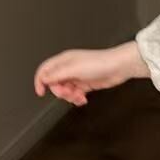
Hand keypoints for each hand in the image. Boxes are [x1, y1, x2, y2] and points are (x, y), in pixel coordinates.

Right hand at [33, 41, 148, 105]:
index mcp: (64, 61)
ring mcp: (77, 76)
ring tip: (78, 96)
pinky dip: (77, 99)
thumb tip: (43, 79)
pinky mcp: (85, 84)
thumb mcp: (73, 69)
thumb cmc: (99, 63)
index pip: (45, 70)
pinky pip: (75, 94)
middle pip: (54, 83)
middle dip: (59, 91)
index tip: (40, 92)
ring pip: (65, 90)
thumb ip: (56, 74)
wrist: (119, 67)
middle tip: (67, 93)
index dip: (40, 81)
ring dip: (70, 96)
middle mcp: (69, 68)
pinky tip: (82, 99)